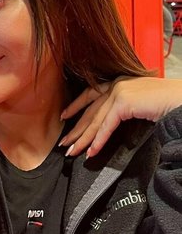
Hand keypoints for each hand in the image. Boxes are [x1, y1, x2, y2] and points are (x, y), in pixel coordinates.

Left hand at [58, 77, 181, 158]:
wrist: (181, 100)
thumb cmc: (166, 103)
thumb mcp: (139, 104)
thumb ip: (123, 109)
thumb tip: (109, 126)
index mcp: (118, 82)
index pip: (90, 94)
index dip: (75, 105)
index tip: (63, 116)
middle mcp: (116, 84)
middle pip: (89, 110)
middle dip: (76, 129)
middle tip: (64, 143)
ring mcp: (119, 91)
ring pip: (95, 120)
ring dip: (83, 138)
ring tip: (72, 151)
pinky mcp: (124, 102)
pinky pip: (107, 126)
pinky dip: (99, 140)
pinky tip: (91, 151)